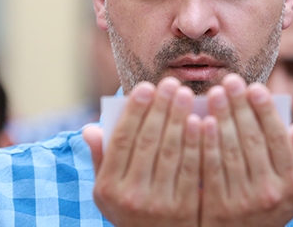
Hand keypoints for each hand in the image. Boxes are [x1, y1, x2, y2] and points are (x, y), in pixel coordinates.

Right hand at [83, 77, 201, 226]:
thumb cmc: (132, 208)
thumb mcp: (108, 191)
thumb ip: (102, 159)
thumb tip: (91, 128)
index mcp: (109, 187)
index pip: (122, 140)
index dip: (134, 111)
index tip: (145, 86)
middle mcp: (132, 196)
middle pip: (148, 142)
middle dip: (160, 108)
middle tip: (171, 83)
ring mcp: (159, 204)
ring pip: (170, 152)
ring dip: (179, 118)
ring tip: (186, 94)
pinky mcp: (186, 209)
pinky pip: (192, 168)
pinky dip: (197, 142)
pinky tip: (202, 121)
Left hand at [199, 74, 292, 226]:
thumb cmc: (267, 207)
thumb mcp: (291, 190)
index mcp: (291, 185)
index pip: (277, 139)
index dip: (266, 111)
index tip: (255, 86)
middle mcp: (270, 193)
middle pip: (252, 140)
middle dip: (240, 106)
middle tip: (230, 80)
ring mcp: (243, 202)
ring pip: (231, 151)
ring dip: (222, 118)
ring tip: (215, 93)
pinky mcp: (217, 208)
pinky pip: (210, 168)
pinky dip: (206, 143)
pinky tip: (201, 121)